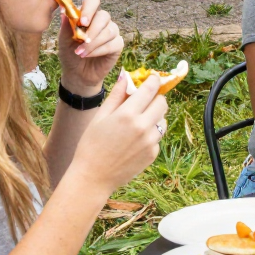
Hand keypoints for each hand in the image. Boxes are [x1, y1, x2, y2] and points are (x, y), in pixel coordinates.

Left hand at [59, 0, 123, 97]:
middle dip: (93, 28)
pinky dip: (98, 50)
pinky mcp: (117, 44)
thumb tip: (63, 11)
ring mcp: (111, 32)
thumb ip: (66, 26)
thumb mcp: (63, 40)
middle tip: (82, 39)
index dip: (89, 9)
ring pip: (109, 31)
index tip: (82, 22)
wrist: (76, 74)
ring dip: (93, 42)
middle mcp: (101, 21)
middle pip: (104, 15)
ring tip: (80, 52)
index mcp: (88, 15)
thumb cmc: (69, 53)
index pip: (92, 1)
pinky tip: (87, 55)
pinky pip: (112, 43)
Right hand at [68, 71, 164, 194]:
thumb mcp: (100, 117)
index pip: (150, 89)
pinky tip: (134, 140)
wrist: (93, 178)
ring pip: (163, 120)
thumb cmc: (91, 145)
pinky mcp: (153, 154)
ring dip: (154, 116)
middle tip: (145, 101)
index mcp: (128, 114)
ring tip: (137, 123)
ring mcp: (150, 142)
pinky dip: (150, 134)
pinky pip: (158, 137)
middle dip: (155, 98)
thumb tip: (126, 77)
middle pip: (162, 103)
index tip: (153, 77)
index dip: (154, 80)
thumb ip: (116, 95)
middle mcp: (143, 126)